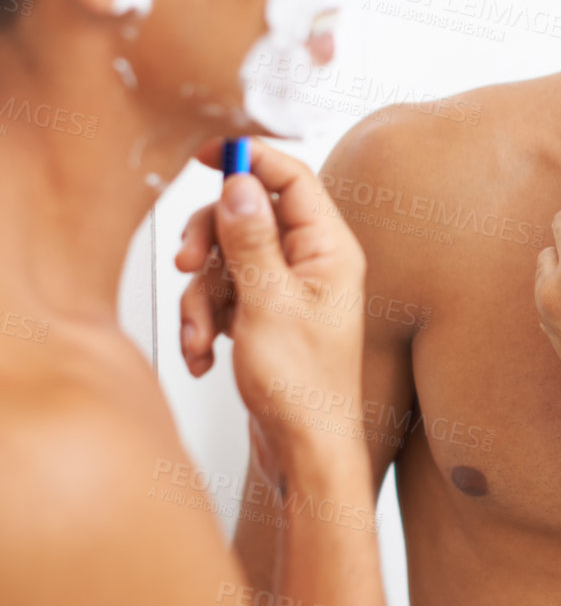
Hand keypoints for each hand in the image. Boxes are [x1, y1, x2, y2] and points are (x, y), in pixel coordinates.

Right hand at [176, 140, 367, 476]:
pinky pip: (222, 296)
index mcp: (329, 250)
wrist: (304, 451)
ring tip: (202, 335)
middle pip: (246, 215)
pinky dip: (205, 321)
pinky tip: (204, 354)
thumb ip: (250, 238)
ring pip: (225, 260)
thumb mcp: (268, 303)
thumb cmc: (304, 389)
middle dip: (207, 241)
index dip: (248, 159)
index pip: (291, 179)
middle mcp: (312, 265)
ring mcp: (287, 291)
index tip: (205, 154)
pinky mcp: (264, 317)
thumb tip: (239, 182)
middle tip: (187, 264)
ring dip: (200, 297)